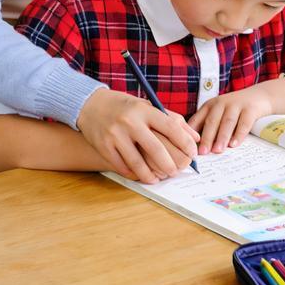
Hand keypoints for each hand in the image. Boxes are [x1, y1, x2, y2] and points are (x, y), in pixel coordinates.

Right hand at [76, 88, 198, 183]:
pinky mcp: (103, 146)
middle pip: (156, 149)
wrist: (89, 104)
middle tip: (175, 172)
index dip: (185, 143)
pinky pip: (121, 166)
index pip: (171, 127)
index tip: (193, 154)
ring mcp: (115, 135)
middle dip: (170, 165)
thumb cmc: (125, 106)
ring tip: (157, 179)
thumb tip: (195, 138)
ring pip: (137, 163)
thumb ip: (172, 120)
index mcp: (144, 110)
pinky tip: (139, 175)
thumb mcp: (147, 106)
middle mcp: (130, 121)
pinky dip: (132, 173)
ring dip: (150, 175)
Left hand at [189, 85, 273, 153]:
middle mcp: (221, 104)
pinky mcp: (250, 109)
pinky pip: (244, 123)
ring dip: (221, 137)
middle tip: (203, 152)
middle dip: (206, 137)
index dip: (192, 132)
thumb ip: (210, 127)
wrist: (259, 96)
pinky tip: (234, 144)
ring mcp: (236, 105)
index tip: (189, 145)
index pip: (197, 118)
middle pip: (212, 121)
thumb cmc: (235, 109)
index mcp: (209, 106)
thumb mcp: (219, 113)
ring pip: (227, 122)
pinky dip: (239, 134)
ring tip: (217, 150)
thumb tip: (199, 148)